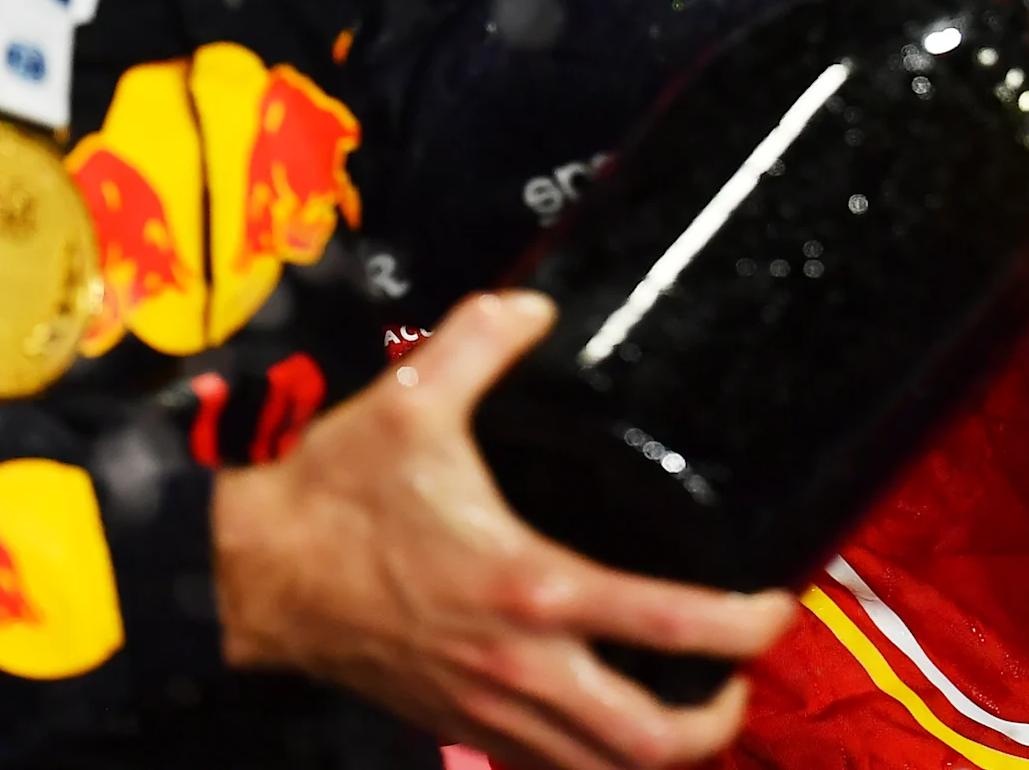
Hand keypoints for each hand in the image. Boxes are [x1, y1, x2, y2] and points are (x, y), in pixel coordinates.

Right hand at [214, 290, 797, 769]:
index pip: (669, 624)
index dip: (744, 625)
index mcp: (529, 585)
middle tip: (739, 680)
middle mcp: (520, 665)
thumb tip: (536, 305)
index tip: (776, 604)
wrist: (251, 575)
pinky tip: (605, 724)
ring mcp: (487, 710)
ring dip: (660, 752)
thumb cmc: (331, 496)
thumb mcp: (411, 398)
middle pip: (651, 741)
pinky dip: (590, 762)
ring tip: (690, 709)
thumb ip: (482, 340)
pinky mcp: (455, 726)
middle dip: (718, 721)